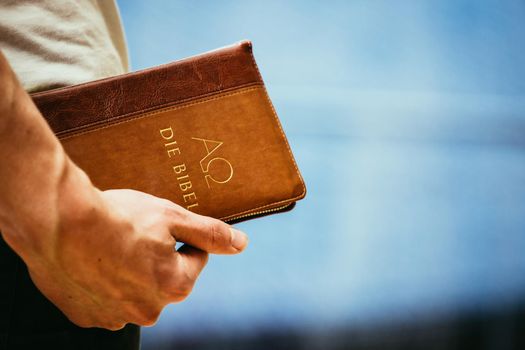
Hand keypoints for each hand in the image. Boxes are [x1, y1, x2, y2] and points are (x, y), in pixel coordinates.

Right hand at [5, 168, 247, 329]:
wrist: (57, 222)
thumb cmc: (119, 216)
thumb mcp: (172, 217)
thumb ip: (210, 234)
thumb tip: (242, 244)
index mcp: (175, 286)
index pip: (195, 259)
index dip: (182, 237)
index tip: (163, 225)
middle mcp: (148, 310)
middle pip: (164, 278)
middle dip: (156, 257)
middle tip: (134, 233)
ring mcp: (114, 316)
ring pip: (134, 290)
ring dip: (129, 272)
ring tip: (111, 246)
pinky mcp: (85, 316)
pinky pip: (104, 298)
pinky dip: (103, 282)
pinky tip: (92, 261)